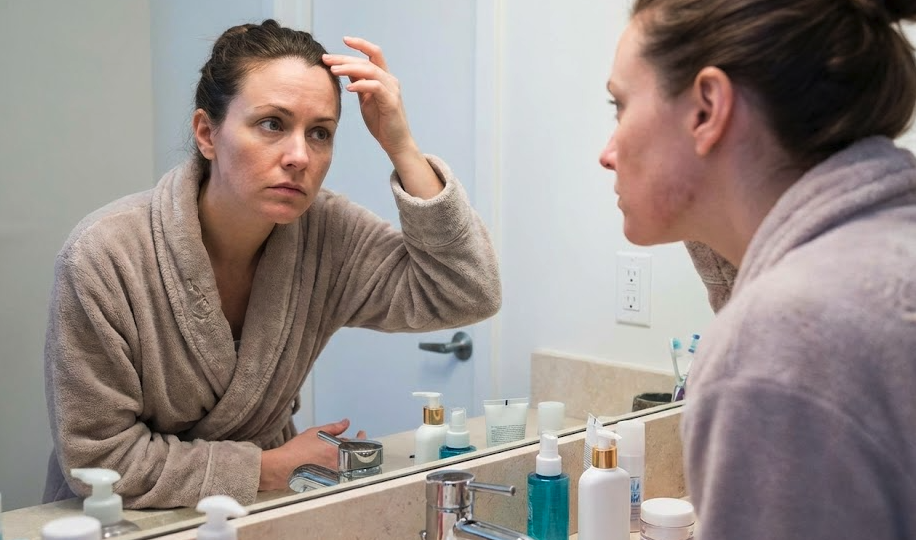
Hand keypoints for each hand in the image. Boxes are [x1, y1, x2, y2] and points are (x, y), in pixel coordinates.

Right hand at [258, 418, 366, 490]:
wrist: (283, 467)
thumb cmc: (297, 450)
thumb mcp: (316, 432)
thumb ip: (334, 428)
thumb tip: (346, 422)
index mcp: (338, 450)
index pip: (357, 443)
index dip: (361, 437)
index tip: (361, 433)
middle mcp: (338, 464)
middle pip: (355, 455)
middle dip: (353, 448)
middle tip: (349, 443)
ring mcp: (334, 475)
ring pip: (349, 465)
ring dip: (347, 458)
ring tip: (338, 453)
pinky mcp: (328, 483)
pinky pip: (340, 475)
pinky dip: (339, 467)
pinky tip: (331, 463)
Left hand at [322, 37, 415, 158]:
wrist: (395, 142)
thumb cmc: (381, 122)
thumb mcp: (365, 99)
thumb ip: (359, 83)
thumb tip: (345, 69)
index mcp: (384, 78)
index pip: (373, 54)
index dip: (360, 44)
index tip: (344, 40)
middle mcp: (390, 80)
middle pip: (368, 60)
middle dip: (345, 57)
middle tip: (327, 58)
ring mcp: (392, 90)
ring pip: (370, 70)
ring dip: (350, 68)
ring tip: (333, 70)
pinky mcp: (391, 102)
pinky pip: (375, 87)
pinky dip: (361, 84)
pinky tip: (348, 87)